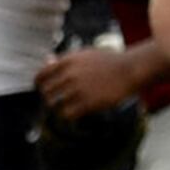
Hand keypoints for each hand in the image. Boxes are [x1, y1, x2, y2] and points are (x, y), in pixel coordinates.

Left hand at [37, 45, 151, 122]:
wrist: (130, 70)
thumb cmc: (109, 61)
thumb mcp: (85, 54)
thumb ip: (65, 58)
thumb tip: (47, 61)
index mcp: (67, 61)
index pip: (41, 76)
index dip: (39, 85)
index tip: (43, 89)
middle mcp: (70, 75)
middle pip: (46, 92)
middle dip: (49, 98)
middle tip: (56, 101)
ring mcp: (78, 89)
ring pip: (55, 105)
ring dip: (58, 108)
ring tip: (65, 108)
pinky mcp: (88, 102)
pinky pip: (67, 114)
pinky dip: (68, 116)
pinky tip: (74, 114)